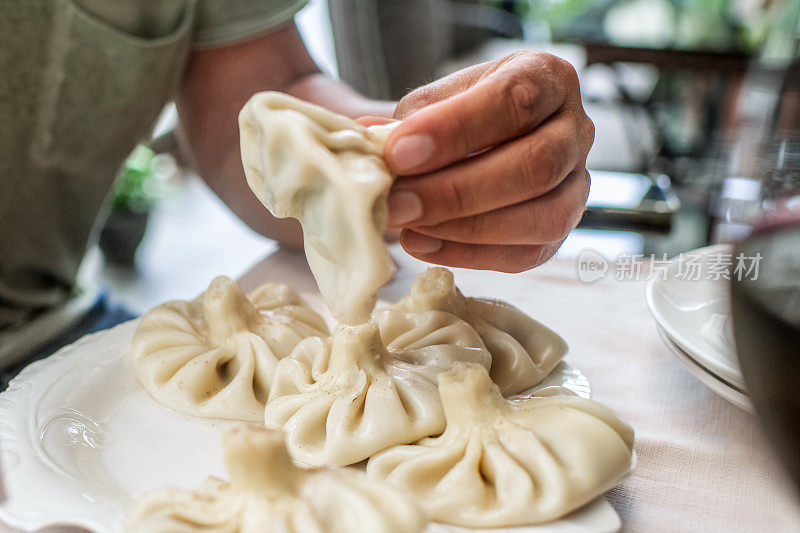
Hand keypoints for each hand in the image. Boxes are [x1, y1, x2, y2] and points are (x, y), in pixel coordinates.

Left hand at [381, 50, 593, 272]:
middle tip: (396, 202)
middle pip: (535, 165)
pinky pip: (525, 254)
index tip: (398, 153)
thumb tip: (370, 142)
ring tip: (408, 225)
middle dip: (456, 190)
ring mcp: (577, 185)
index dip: (455, 130)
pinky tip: (423, 244)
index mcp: (546, 77)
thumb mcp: (434, 102)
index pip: (514, 101)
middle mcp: (575, 130)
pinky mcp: (560, 233)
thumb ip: (408, 122)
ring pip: (541, 217)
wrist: (479, 145)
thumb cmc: (457, 118)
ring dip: (465, 227)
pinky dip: (469, 254)